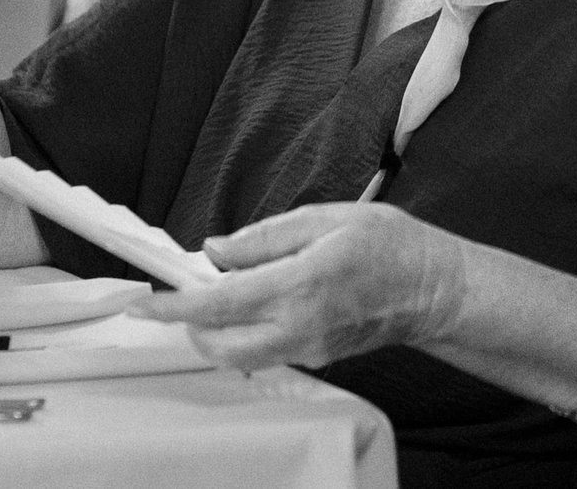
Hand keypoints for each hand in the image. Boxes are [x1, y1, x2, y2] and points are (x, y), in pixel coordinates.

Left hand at [125, 203, 466, 370]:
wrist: (434, 289)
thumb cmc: (388, 245)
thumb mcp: (324, 218)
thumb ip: (263, 237)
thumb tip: (216, 251)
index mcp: (299, 284)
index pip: (218, 305)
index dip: (173, 307)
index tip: (142, 303)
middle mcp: (299, 327)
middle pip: (218, 345)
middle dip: (188, 324)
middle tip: (180, 292)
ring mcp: (308, 349)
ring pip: (238, 356)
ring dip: (214, 330)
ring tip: (219, 292)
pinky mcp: (315, 357)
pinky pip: (264, 352)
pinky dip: (244, 332)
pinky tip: (254, 302)